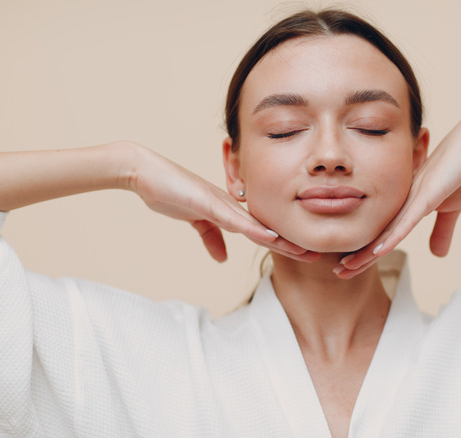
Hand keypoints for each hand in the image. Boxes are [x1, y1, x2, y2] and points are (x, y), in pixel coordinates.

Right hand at [126, 144, 318, 262]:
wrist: (144, 172)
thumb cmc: (170, 191)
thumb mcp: (195, 220)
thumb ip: (211, 237)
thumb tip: (223, 258)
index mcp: (230, 210)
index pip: (262, 230)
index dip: (283, 242)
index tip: (304, 254)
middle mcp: (232, 205)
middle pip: (267, 228)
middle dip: (291, 243)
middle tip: (316, 255)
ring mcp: (221, 202)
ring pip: (257, 225)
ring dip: (280, 240)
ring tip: (303, 251)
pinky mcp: (207, 202)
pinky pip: (234, 219)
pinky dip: (253, 230)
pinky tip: (270, 238)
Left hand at [334, 114, 460, 277]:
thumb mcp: (451, 208)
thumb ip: (441, 231)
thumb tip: (437, 255)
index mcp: (406, 205)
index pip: (383, 233)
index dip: (367, 252)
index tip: (350, 267)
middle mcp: (402, 202)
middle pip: (376, 235)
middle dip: (357, 255)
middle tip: (338, 272)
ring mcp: (412, 199)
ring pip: (385, 232)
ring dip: (366, 252)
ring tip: (346, 267)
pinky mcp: (426, 197)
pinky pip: (406, 222)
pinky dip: (391, 238)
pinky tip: (377, 252)